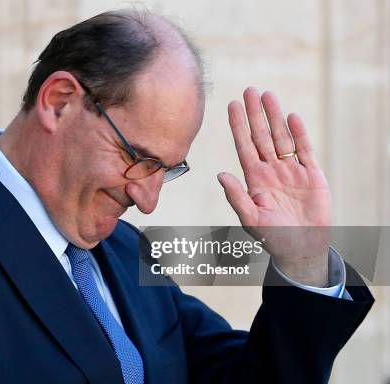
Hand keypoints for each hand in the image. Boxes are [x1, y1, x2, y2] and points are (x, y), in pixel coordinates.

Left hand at [218, 87, 331, 286]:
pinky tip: (291, 117)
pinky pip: (304, 149)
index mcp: (254, 178)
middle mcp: (270, 169)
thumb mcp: (250, 219)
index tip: (231, 105)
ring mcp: (290, 170)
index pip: (243, 146)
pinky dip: (299, 133)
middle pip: (261, 135)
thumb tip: (220, 175)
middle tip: (249, 90)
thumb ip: (236, 197)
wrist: (301, 247)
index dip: (237, 126)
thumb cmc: (273, 236)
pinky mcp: (311, 174)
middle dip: (255, 113)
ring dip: (275, 116)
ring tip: (268, 95)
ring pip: (281, 137)